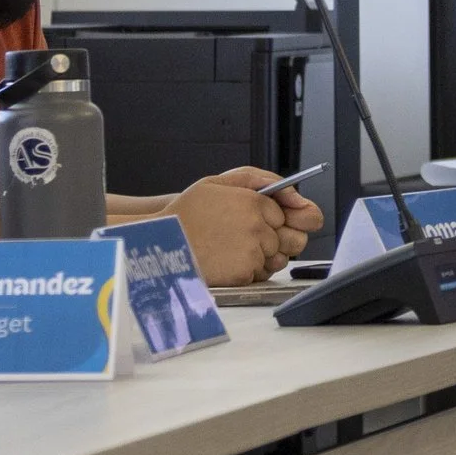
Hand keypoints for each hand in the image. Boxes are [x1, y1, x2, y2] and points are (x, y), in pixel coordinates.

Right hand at [172, 167, 324, 284]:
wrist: (161, 243)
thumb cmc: (186, 213)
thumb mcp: (217, 183)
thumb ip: (258, 180)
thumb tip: (294, 194)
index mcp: (253, 201)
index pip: (282, 215)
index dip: (267, 220)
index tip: (248, 223)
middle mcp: (257, 225)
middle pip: (287, 238)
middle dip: (271, 240)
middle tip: (242, 239)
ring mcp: (253, 251)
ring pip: (275, 258)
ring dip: (260, 256)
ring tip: (229, 249)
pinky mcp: (245, 273)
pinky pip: (260, 274)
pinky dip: (247, 271)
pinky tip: (225, 261)